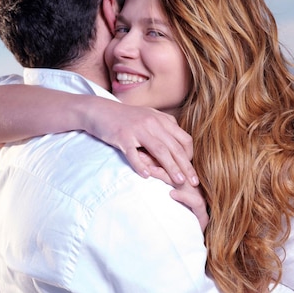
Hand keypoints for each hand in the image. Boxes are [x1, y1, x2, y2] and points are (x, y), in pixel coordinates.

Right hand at [84, 101, 198, 185]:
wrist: (100, 111)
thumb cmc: (126, 118)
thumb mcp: (149, 118)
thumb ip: (164, 129)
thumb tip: (179, 147)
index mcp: (161, 119)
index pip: (184, 139)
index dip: (190, 155)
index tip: (190, 170)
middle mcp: (152, 122)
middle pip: (174, 147)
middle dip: (186, 166)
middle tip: (194, 182)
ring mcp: (137, 129)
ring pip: (159, 150)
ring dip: (171, 167)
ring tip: (178, 181)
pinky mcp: (122, 136)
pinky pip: (133, 153)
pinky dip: (140, 165)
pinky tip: (146, 176)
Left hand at [137, 150, 208, 230]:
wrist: (188, 239)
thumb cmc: (174, 217)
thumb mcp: (161, 198)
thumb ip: (155, 184)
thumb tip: (137, 168)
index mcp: (183, 180)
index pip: (169, 163)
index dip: (154, 157)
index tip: (138, 152)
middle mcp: (191, 186)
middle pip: (175, 169)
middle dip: (157, 162)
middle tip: (141, 155)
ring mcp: (198, 198)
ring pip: (183, 182)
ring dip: (167, 176)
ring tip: (153, 171)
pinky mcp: (202, 212)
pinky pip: (195, 202)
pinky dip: (184, 197)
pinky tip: (172, 194)